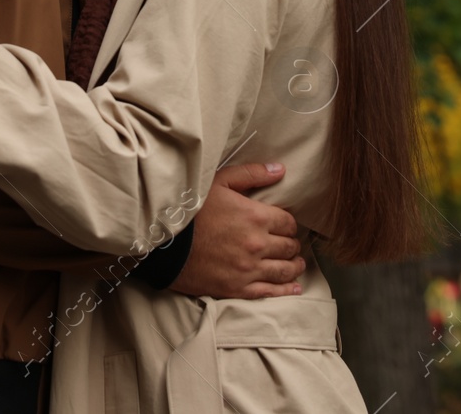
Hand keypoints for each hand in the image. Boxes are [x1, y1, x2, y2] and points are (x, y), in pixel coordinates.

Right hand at [170, 162, 304, 299]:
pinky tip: (294, 288)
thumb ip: (252, 174)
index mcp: (256, 217)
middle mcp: (257, 245)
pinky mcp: (237, 288)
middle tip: (290, 244)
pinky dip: (286, 290)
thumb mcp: (219, 181)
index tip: (284, 226)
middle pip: (289, 247)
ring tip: (297, 264)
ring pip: (284, 270)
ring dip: (294, 266)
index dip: (289, 224)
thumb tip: (280, 169)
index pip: (288, 223)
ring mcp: (248, 269)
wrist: (163, 242)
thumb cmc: (190, 209)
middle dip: (292, 245)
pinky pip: (270, 291)